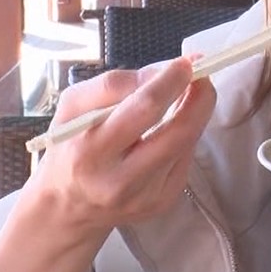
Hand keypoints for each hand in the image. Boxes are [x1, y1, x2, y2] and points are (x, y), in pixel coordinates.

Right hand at [25, 57, 216, 235]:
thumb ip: (111, 84)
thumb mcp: (72, 107)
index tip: (185, 63)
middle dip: (198, 98)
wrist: (67, 208)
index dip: (170, 82)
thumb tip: (159, 73)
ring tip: (192, 93)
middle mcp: (120, 181)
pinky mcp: (163, 202)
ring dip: (196, 113)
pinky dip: (185, 136)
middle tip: (202, 75)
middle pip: (177, 132)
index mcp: (90, 152)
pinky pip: (185, 159)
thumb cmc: (68, 147)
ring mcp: (146, 196)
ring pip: (186, 144)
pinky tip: (171, 128)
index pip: (143, 109)